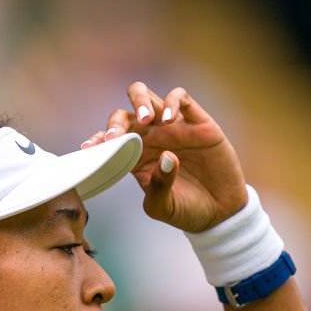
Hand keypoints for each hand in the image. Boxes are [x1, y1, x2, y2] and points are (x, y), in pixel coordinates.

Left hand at [82, 82, 247, 232]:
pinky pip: (180, 97)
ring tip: (147, 120)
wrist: (220, 213)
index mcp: (136, 156)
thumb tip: (166, 158)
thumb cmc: (186, 210)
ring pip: (147, 97)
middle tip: (117, 138)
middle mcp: (151, 138)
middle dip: (116, 122)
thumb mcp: (163, 207)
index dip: (98, 140)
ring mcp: (173, 127)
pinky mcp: (198, 121)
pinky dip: (172, 102)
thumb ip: (158, 186)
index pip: (111, 139)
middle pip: (124, 113)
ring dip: (141, 103)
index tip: (89, 149)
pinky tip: (170, 120)